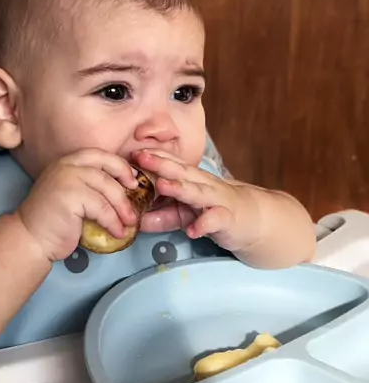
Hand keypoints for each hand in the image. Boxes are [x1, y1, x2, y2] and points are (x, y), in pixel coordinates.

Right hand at [17, 150, 138, 261]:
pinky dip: (114, 221)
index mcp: (67, 162)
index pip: (100, 155)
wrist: (31, 239)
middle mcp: (67, 165)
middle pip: (107, 168)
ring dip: (123, 208)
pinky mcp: (71, 196)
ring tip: (129, 222)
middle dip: (125, 183)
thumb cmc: (54, 220)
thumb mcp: (72, 194)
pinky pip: (102, 208)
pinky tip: (117, 232)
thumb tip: (123, 188)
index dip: (119, 166)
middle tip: (135, 197)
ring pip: (108, 188)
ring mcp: (68, 179)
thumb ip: (90, 185)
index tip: (132, 180)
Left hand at [133, 149, 260, 253]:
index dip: (154, 156)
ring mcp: (216, 200)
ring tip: (163, 186)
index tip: (132, 152)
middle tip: (141, 158)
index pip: (172, 163)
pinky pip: (215, 220)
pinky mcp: (227, 218)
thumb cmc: (213, 210)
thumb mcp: (183, 214)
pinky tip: (193, 231)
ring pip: (197, 192)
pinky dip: (204, 224)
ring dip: (180, 188)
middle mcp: (203, 184)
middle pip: (181, 172)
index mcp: (191, 179)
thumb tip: (134, 220)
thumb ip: (160, 216)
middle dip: (161, 164)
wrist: (250, 220)